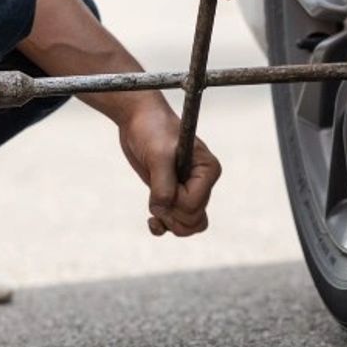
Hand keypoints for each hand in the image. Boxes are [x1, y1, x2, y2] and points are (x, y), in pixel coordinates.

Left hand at [118, 105, 221, 236]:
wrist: (138, 120)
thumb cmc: (152, 130)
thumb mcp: (158, 155)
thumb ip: (163, 185)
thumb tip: (162, 211)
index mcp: (208, 170)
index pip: (194, 204)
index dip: (174, 201)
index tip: (160, 180)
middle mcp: (203, 182)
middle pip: (194, 219)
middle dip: (171, 215)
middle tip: (154, 196)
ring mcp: (189, 190)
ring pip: (189, 225)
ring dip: (169, 224)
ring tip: (153, 212)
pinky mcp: (173, 194)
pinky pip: (178, 223)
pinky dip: (164, 226)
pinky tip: (152, 220)